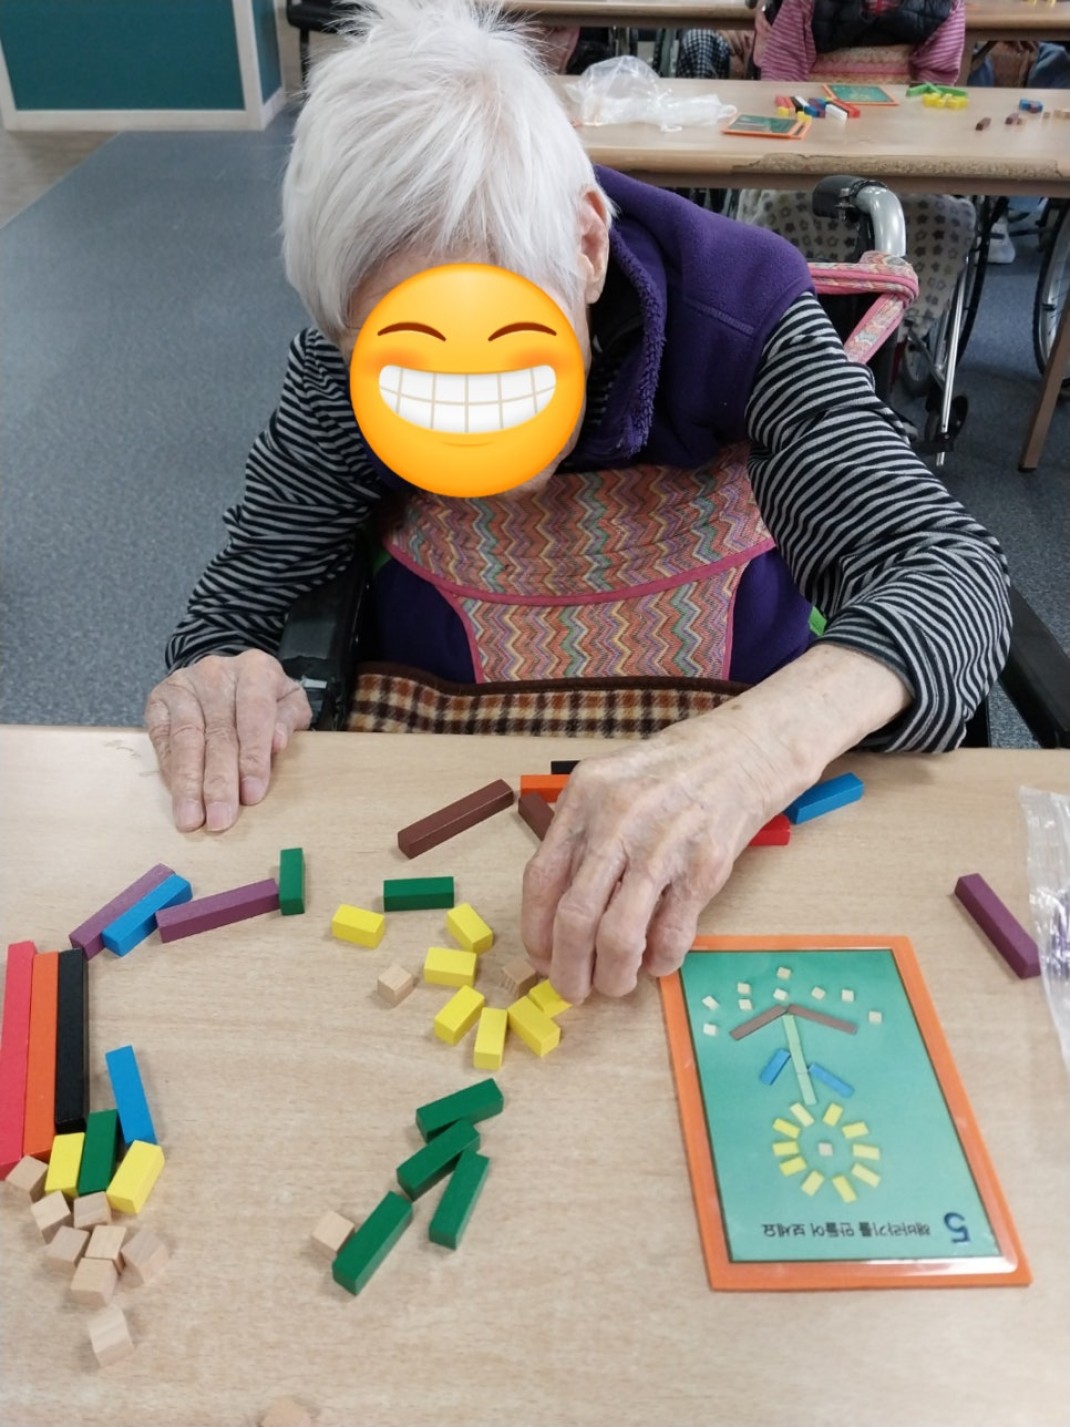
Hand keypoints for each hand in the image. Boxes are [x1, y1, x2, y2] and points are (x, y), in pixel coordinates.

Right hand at [145, 650, 310, 832]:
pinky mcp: (160, 700)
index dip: (253, 757)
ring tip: (192, 818)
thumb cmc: (264, 699)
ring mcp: (184, 685)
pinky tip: (177, 796)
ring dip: (189, 783)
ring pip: (186, 739)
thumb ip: (288, 720)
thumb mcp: (289, 703)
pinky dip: (170, 772)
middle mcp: (216, 673)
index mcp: (256, 670)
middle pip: (218, 733)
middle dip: (219, 782)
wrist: (227, 675)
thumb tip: (277, 742)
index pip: (254, 715)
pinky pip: (163, 741)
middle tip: (220, 818)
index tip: (252, 794)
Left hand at [519, 643, 910, 1002]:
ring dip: (612, 975)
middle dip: (568, 968)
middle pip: (575, 916)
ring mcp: (662, 845)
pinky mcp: (704, 868)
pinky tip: (658, 961)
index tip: (541, 958)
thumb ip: (582, 836)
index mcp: (584, 797)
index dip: (536, 931)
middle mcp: (617, 820)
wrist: (745, 751)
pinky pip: (671, 934)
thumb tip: (557, 914)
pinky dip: (660, 960)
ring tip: (615, 984)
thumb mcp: (612, 784)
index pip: (541, 879)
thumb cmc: (673, 771)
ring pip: (618, 935)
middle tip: (573, 990)